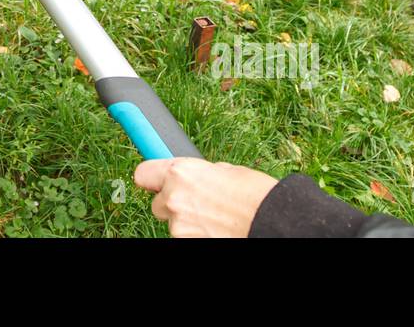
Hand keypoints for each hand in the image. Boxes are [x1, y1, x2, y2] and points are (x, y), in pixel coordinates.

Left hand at [133, 158, 277, 237]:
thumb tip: (195, 178)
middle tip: (198, 203)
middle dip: (173, 203)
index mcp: (180, 173)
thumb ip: (200, 174)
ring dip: (188, 221)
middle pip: (158, 203)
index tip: (156, 181)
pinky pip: (185, 236)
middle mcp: (173, 198)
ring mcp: (178, 225)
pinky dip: (197, 234)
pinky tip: (216, 229)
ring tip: (215, 218)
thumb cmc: (254, 193)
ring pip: (173, 223)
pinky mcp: (186, 243)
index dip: (152, 178)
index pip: (142, 174)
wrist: (270, 220)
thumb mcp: (225, 171)